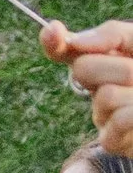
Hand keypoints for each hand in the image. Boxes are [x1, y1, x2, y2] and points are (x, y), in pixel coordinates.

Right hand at [46, 18, 132, 156]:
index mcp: (102, 61)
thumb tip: (77, 41)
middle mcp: (96, 87)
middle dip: (118, 68)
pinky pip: (119, 121)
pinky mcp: (111, 141)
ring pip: (105, 96)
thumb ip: (112, 35)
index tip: (53, 30)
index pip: (66, 51)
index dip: (54, 42)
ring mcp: (102, 116)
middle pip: (82, 70)